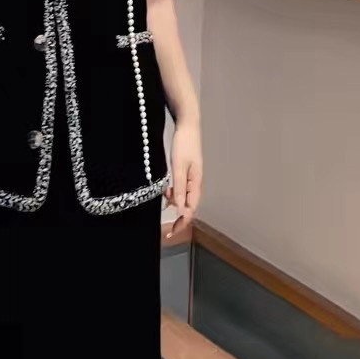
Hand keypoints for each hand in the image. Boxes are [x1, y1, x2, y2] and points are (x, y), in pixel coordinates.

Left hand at [163, 120, 202, 239]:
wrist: (187, 126)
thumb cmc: (184, 144)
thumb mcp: (178, 167)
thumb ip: (179, 188)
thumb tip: (179, 209)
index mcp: (196, 183)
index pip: (190, 209)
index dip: (182, 223)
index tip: (172, 233)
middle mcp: (196, 183)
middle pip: (188, 207)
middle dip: (178, 218)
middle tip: (167, 230)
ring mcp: (192, 178)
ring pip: (183, 198)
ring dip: (174, 203)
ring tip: (163, 201)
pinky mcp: (187, 173)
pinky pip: (181, 189)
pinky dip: (173, 193)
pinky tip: (166, 193)